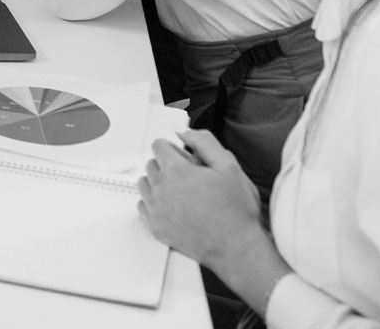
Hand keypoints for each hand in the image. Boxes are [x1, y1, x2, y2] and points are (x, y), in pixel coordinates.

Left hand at [137, 131, 290, 310]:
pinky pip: (143, 206)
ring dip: (158, 183)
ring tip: (182, 193)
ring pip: (145, 184)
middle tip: (189, 178)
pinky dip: (154, 203)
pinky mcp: (156, 228)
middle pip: (151, 164)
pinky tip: (174, 207)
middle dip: (167, 166)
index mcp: (176, 170)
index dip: (174, 149)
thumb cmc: (235, 210)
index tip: (184, 158)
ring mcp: (156, 210)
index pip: (158, 145)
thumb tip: (181, 131)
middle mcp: (161, 189)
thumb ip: (203, 141)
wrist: (237, 248)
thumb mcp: (228, 165)